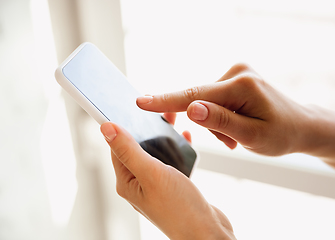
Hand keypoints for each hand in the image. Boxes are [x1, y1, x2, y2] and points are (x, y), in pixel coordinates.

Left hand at [100, 119, 235, 239]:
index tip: (133, 108)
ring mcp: (157, 186)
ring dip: (165, 137)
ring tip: (174, 119)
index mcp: (128, 182)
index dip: (124, 126)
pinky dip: (178, 149)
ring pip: (157, 153)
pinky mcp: (174, 186)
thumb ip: (129, 150)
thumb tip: (106, 128)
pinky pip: (172, 162)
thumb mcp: (151, 174)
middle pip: (139, 148)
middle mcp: (140, 184)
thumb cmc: (179, 209)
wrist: (208, 234)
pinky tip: (186, 139)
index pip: (119, 148)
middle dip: (148, 128)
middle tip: (160, 111)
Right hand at [136, 64, 334, 178]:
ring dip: (216, 123)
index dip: (165, 100)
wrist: (301, 125)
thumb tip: (190, 109)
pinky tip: (237, 126)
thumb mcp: (252, 136)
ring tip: (237, 136)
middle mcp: (237, 73)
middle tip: (231, 141)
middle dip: (208, 124)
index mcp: (241, 85)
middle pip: (200, 100)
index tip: (141, 101)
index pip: (195, 94)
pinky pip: (214, 100)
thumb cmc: (281, 134)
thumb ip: (220, 122)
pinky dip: (220, 116)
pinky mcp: (235, 79)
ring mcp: (236, 74)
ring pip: (206, 103)